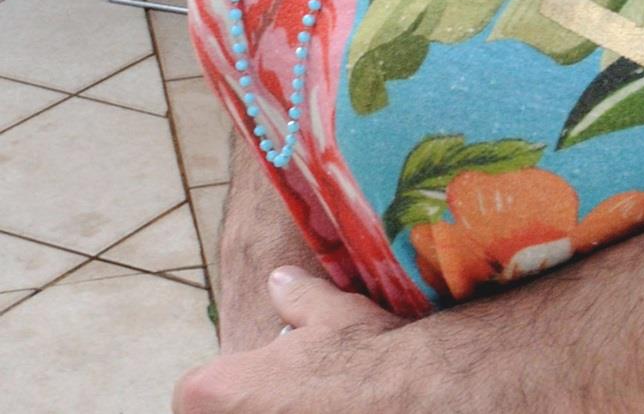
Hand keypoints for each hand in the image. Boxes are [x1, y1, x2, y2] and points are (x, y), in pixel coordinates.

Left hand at [173, 266, 404, 412]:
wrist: (412, 397)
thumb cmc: (362, 353)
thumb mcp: (329, 311)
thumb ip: (296, 297)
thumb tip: (281, 282)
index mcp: (218, 392)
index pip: (191, 394)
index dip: (219, 387)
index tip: (249, 382)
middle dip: (244, 406)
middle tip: (282, 394)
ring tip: (315, 401)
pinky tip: (337, 410)